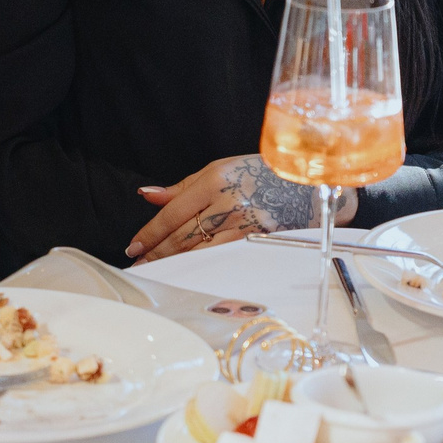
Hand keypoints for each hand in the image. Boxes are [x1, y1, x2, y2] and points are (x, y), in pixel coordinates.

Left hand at [126, 156, 355, 260]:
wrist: (309, 183)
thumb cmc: (262, 173)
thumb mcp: (222, 168)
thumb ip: (183, 186)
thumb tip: (148, 195)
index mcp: (217, 180)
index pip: (174, 212)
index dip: (150, 232)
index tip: (133, 246)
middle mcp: (230, 202)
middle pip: (183, 235)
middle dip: (156, 253)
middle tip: (137, 266)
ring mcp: (246, 224)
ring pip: (200, 250)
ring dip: (173, 264)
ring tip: (154, 274)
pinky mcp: (259, 241)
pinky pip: (222, 257)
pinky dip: (200, 267)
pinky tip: (186, 274)